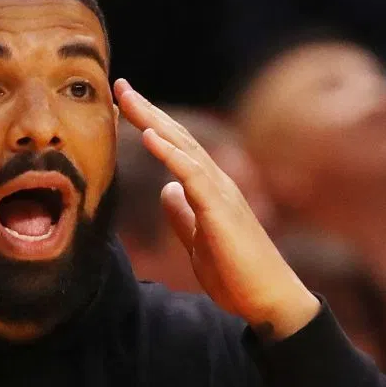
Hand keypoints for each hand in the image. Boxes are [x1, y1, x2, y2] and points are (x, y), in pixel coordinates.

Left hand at [116, 80, 320, 340]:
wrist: (267, 300)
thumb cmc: (237, 275)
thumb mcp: (197, 242)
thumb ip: (182, 214)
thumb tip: (165, 190)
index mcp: (208, 190)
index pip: (175, 148)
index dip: (149, 124)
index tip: (120, 105)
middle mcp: (216, 183)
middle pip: (177, 137)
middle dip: (145, 110)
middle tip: (118, 85)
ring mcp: (220, 193)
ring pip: (183, 147)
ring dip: (153, 121)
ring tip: (126, 98)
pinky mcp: (220, 210)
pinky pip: (193, 175)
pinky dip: (170, 153)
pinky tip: (149, 135)